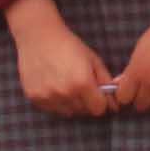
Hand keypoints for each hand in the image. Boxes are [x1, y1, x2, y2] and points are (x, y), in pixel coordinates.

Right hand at [3, 0, 112, 117]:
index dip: (102, 102)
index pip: (99, 109)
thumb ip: (105, 82)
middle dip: (88, 102)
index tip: (99, 94)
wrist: (39, 37)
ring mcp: (48, 97)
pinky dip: (57, 102)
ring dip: (73, 104)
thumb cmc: (70, 46)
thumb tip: (114, 104)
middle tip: (83, 86)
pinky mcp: (35, 98)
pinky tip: (56, 86)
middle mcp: (65, 93)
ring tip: (69, 85)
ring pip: (68, 112)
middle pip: (84, 112)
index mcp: (83, 83)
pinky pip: (52, 109)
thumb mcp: (94, 60)